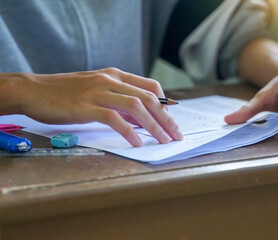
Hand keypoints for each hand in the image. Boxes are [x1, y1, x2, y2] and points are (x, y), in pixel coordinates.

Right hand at [8, 68, 182, 145]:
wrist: (35, 90)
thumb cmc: (68, 93)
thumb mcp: (98, 91)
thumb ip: (120, 102)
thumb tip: (141, 119)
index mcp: (116, 75)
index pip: (151, 86)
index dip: (165, 103)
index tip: (170, 120)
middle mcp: (111, 81)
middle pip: (148, 98)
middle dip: (166, 118)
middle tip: (176, 134)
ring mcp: (98, 92)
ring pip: (136, 107)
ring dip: (153, 125)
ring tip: (163, 140)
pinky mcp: (86, 107)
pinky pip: (114, 118)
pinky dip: (129, 131)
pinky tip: (137, 143)